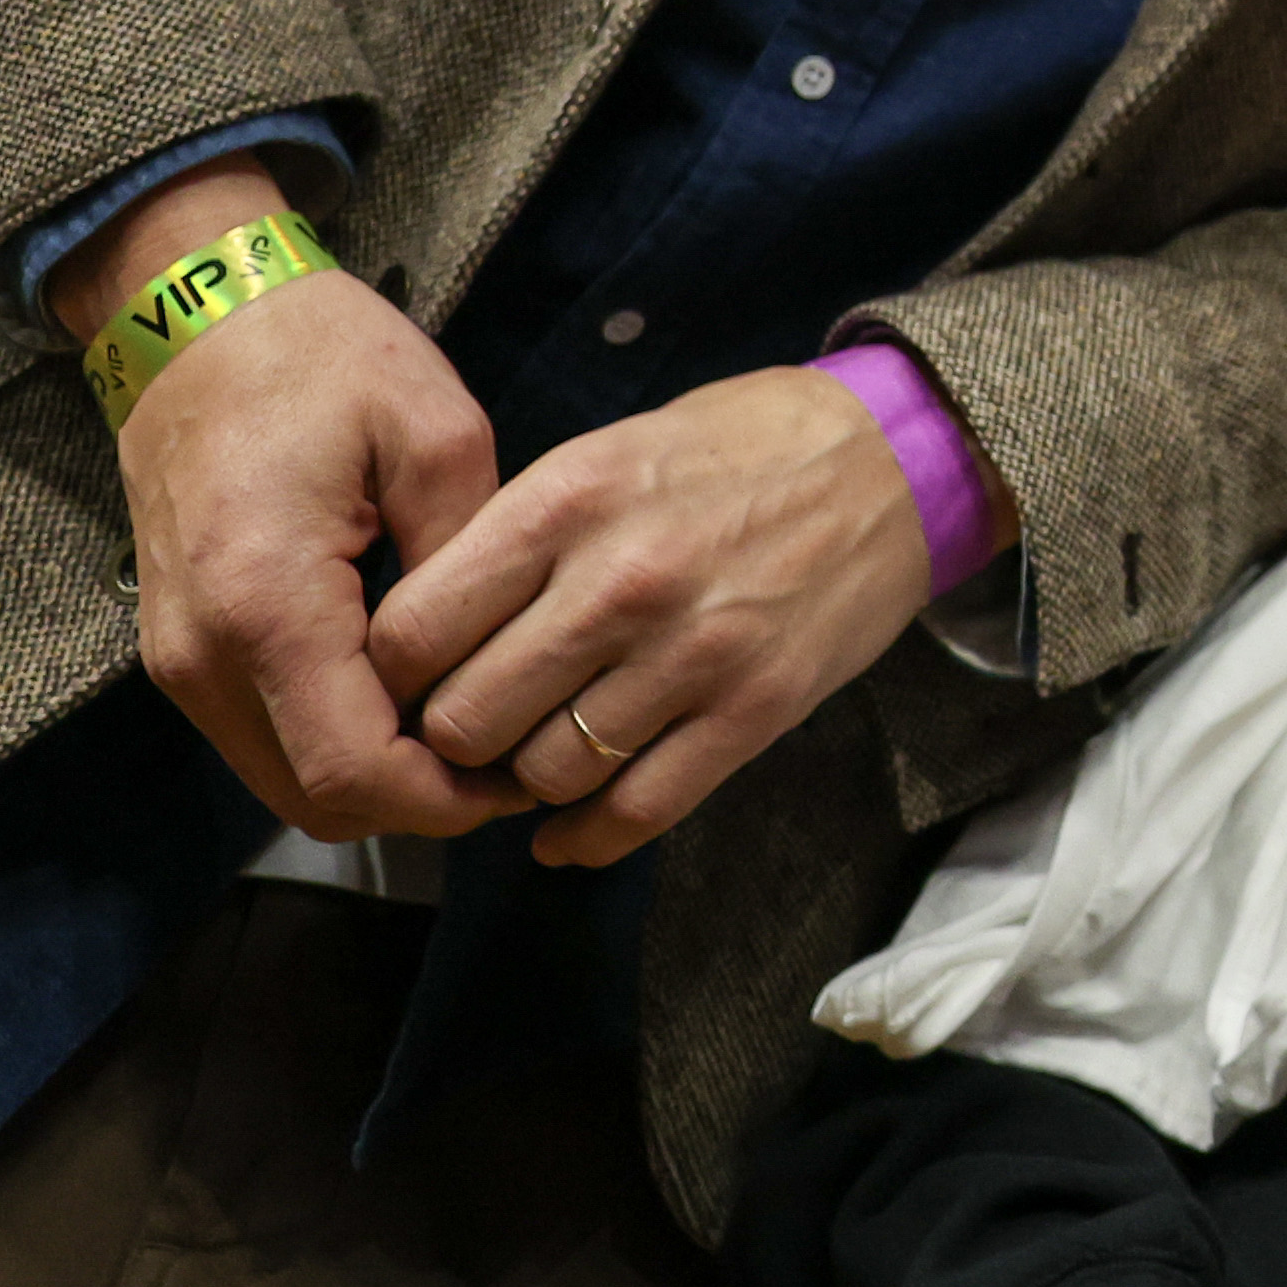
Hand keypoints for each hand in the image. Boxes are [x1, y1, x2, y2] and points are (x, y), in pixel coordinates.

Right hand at [74, 159, 516, 841]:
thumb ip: (467, 563)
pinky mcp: (179, 646)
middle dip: (419, 804)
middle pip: (314, 799)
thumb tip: (496, 663)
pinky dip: (335, 741)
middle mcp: (204, 655)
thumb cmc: (322, 355)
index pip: (353, 771)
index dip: (445, 801)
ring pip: (283, 779)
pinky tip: (411, 701)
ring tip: (473, 733)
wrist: (195, 315)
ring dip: (377, 778)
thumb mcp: (435, 435)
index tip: (524, 774)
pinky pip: (263, 734)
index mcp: (266, 604)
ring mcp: (178, 658)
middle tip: (513, 765)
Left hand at [370, 364, 940, 869]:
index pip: (413, 631)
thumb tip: (425, 646)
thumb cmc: (734, 449)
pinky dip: (584, 837)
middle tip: (475, 726)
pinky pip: (635, 810)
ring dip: (527, 780)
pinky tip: (568, 828)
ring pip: (544, 775)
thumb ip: (517, 540)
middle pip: (465, 720)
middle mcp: (620, 581)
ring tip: (539, 754)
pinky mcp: (754, 709)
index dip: (394, 674)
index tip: (415, 679)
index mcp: (568, 500)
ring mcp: (691, 653)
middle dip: (454, 738)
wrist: (893, 457)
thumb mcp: (607, 452)